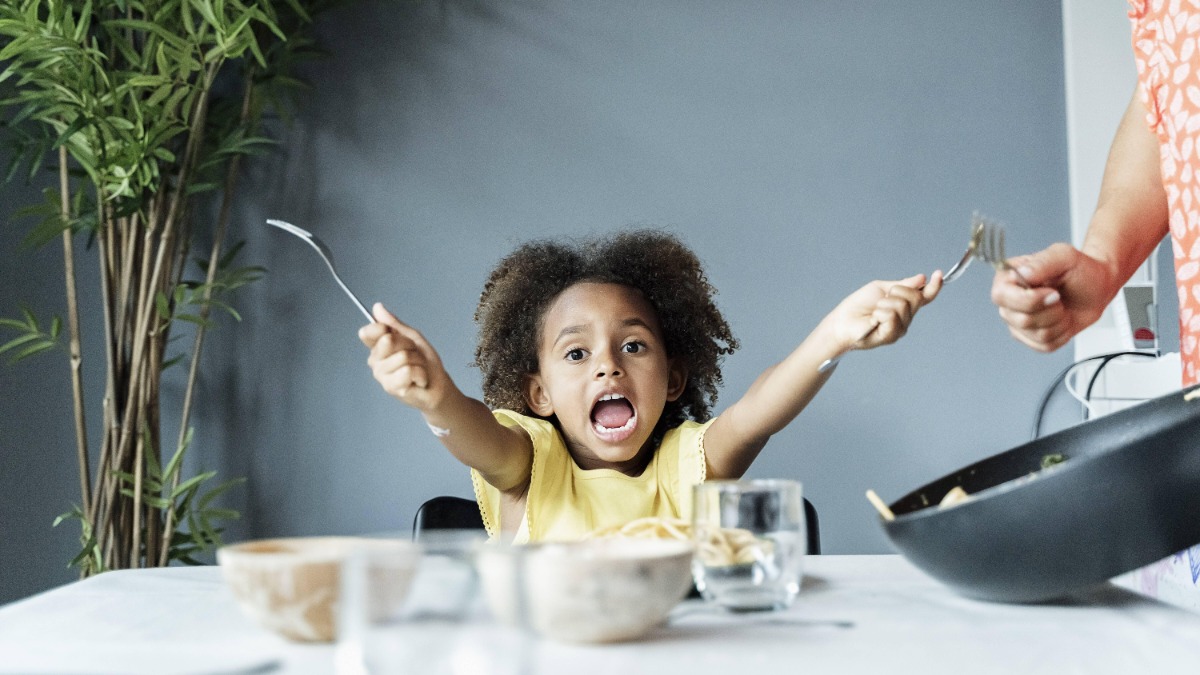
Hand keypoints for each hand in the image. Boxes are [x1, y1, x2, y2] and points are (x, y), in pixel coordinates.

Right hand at [358, 303, 450, 411]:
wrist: (437, 386)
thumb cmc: (425, 363)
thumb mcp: (412, 338)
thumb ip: (394, 324)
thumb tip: (377, 307)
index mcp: (378, 347)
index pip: (367, 332)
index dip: (381, 328)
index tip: (392, 333)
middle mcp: (375, 361)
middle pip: (388, 340)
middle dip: (409, 345)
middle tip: (414, 355)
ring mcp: (381, 375)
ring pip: (402, 356)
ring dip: (418, 361)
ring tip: (418, 369)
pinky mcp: (391, 387)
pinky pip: (407, 370)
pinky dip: (420, 373)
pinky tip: (418, 380)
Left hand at [832, 272, 942, 350]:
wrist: (841, 322)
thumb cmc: (858, 306)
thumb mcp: (881, 288)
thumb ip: (902, 284)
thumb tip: (921, 278)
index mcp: (904, 306)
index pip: (925, 297)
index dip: (934, 286)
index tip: (938, 273)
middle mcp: (906, 318)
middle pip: (915, 297)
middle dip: (897, 291)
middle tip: (881, 298)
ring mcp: (900, 329)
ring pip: (903, 305)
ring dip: (884, 303)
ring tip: (874, 311)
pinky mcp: (891, 336)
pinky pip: (892, 315)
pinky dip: (880, 313)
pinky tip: (873, 319)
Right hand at [991, 243, 1116, 351]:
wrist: (1097, 289)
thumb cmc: (1079, 270)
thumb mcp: (1063, 256)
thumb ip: (1042, 262)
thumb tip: (1022, 274)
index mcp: (1007, 278)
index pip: (1001, 296)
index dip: (1028, 299)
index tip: (1053, 292)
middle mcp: (1008, 302)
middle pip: (1021, 319)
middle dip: (1051, 311)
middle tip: (1060, 297)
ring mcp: (1017, 323)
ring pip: (1036, 334)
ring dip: (1059, 321)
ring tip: (1063, 306)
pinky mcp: (1031, 339)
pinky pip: (1045, 345)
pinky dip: (1062, 333)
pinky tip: (1063, 319)